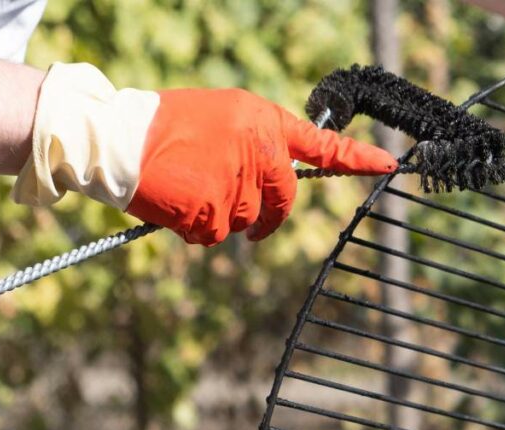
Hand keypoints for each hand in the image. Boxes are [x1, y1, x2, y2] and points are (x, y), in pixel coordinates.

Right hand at [128, 89, 396, 244]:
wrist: (116, 137)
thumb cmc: (165, 126)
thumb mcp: (222, 118)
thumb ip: (256, 144)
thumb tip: (275, 180)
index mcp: (262, 122)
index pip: (320, 145)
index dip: (356, 158)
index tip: (388, 164)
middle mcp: (258, 151)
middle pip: (282, 202)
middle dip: (268, 217)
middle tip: (251, 221)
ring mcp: (237, 184)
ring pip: (246, 222)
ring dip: (222, 217)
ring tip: (189, 188)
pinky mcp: (212, 212)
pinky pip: (215, 236)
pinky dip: (197, 229)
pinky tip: (177, 203)